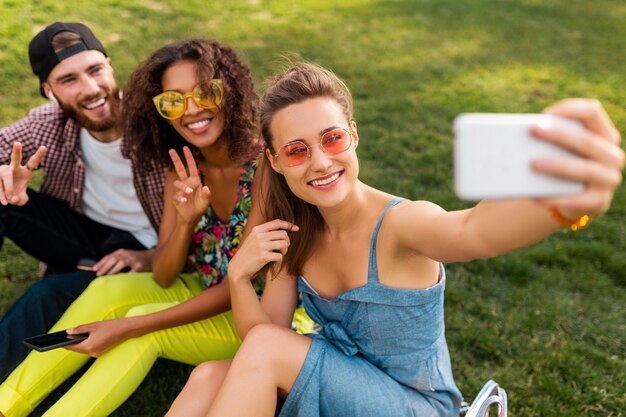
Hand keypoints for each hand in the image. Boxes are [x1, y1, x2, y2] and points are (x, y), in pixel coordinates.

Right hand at [0, 142, 45, 205]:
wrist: (2, 196)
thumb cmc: (14, 195)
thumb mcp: (21, 200)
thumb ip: (20, 200)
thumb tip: (13, 198)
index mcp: (25, 171)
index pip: (33, 162)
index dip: (39, 155)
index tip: (44, 147)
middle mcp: (14, 168)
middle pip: (15, 158)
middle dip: (16, 151)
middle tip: (18, 143)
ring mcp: (2, 171)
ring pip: (6, 175)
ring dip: (9, 188)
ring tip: (8, 202)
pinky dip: (1, 195)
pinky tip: (4, 202)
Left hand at [65, 318, 129, 356]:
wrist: (126, 330)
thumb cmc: (111, 326)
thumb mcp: (93, 326)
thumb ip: (79, 329)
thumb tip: (68, 332)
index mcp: (89, 346)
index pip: (72, 347)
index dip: (64, 343)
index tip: (57, 341)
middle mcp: (92, 352)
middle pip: (77, 349)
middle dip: (71, 343)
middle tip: (65, 336)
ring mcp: (97, 353)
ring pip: (83, 349)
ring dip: (78, 343)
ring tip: (73, 336)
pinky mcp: (100, 352)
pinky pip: (89, 349)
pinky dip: (85, 344)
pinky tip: (84, 338)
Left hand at [93, 248, 152, 275]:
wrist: (150, 257)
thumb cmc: (135, 259)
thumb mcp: (124, 257)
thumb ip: (115, 260)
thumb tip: (102, 269)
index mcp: (122, 252)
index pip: (109, 256)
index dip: (101, 263)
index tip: (94, 269)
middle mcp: (127, 254)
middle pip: (113, 259)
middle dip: (105, 267)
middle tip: (98, 274)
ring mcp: (134, 259)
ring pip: (121, 263)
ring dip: (113, 270)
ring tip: (106, 276)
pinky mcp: (140, 265)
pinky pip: (132, 271)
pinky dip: (126, 275)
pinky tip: (120, 280)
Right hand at [169, 146, 210, 224]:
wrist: (191, 218)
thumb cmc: (200, 207)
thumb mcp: (206, 201)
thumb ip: (207, 195)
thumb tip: (206, 188)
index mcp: (195, 181)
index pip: (192, 167)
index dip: (189, 157)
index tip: (185, 148)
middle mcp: (187, 183)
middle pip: (180, 169)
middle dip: (176, 159)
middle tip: (171, 150)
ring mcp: (180, 190)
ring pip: (178, 183)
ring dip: (183, 187)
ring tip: (189, 192)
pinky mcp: (176, 198)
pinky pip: (177, 195)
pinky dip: (181, 198)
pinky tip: (184, 202)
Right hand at [227, 219, 298, 283]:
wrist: (238, 267)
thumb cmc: (248, 254)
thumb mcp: (253, 239)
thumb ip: (265, 233)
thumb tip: (283, 230)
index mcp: (257, 230)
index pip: (277, 222)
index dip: (289, 224)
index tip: (297, 228)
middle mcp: (259, 236)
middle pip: (283, 234)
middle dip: (287, 242)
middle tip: (283, 249)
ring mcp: (261, 245)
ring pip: (284, 244)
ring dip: (285, 251)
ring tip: (280, 254)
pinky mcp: (263, 256)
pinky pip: (280, 256)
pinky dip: (280, 260)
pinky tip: (274, 262)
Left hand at [533, 99, 623, 218]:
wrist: (569, 197)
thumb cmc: (560, 162)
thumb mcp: (560, 147)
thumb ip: (551, 137)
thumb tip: (520, 133)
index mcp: (604, 134)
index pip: (592, 112)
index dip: (569, 110)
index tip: (544, 114)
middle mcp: (612, 155)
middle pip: (587, 141)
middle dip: (559, 135)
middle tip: (533, 131)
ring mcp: (609, 179)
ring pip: (586, 169)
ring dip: (559, 165)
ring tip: (533, 164)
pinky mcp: (599, 201)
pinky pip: (578, 200)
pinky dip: (555, 198)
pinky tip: (535, 196)